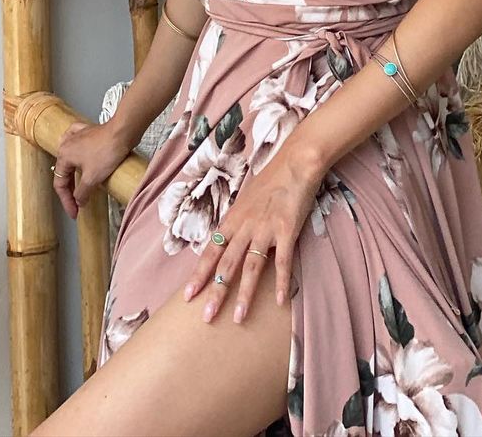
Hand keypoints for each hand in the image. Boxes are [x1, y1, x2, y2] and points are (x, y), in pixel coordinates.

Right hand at [51, 119, 136, 219]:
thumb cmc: (107, 151)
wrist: (123, 132)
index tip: (74, 212)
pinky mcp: (89, 132)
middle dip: (71, 190)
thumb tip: (78, 201)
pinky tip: (78, 154)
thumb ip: (82, 193)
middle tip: (77, 204)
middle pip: (65, 172)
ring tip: (78, 186)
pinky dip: (77, 151)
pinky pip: (78, 143)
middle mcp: (67, 144)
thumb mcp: (92, 179)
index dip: (67, 201)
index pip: (60, 184)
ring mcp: (77, 136)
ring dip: (74, 174)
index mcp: (64, 155)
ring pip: (71, 159)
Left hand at [182, 148, 322, 323]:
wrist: (294, 163)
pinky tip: (280, 301)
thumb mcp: (245, 200)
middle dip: (216, 292)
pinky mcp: (287, 230)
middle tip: (207, 317)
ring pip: (251, 267)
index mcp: (232, 219)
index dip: (199, 275)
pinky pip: (283, 261)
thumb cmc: (270, 181)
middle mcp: (245, 226)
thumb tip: (226, 240)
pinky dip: (281, 282)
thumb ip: (237, 222)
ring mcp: (265, 229)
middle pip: (226, 263)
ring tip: (239, 318)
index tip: (187, 296)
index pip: (210, 251)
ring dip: (244, 294)